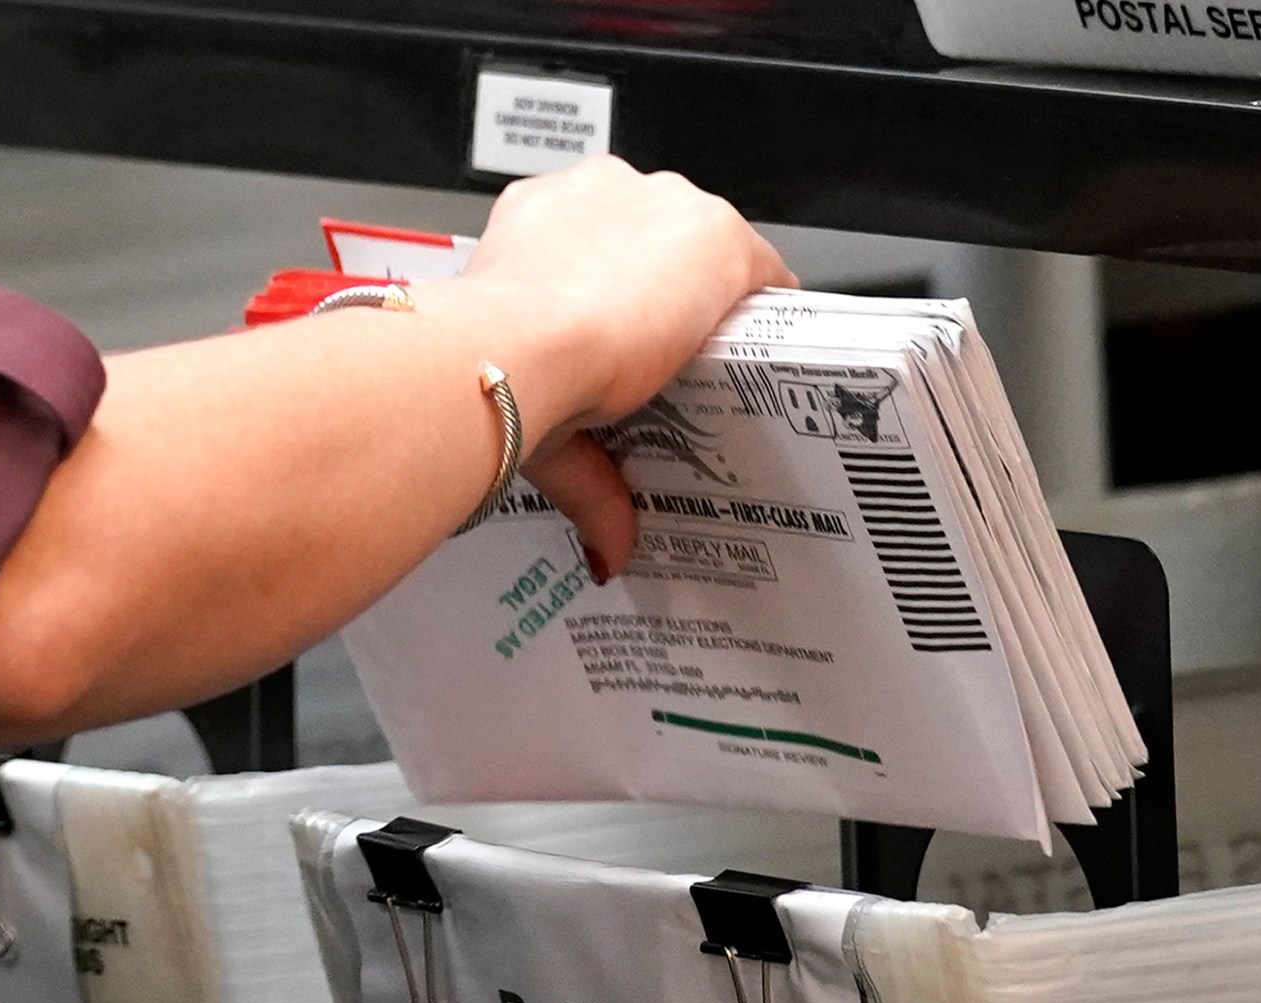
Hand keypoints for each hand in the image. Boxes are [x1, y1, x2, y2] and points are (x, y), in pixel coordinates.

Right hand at [430, 157, 794, 577]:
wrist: (517, 346)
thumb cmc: (494, 366)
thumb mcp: (534, 414)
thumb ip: (584, 475)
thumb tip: (605, 551)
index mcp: (535, 219)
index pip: (598, 244)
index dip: (618, 295)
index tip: (626, 341)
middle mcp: (598, 192)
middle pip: (658, 241)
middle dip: (666, 295)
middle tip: (665, 362)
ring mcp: (662, 205)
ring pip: (709, 249)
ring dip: (714, 299)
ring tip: (715, 364)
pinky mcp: (716, 234)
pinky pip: (762, 267)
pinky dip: (767, 308)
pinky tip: (763, 350)